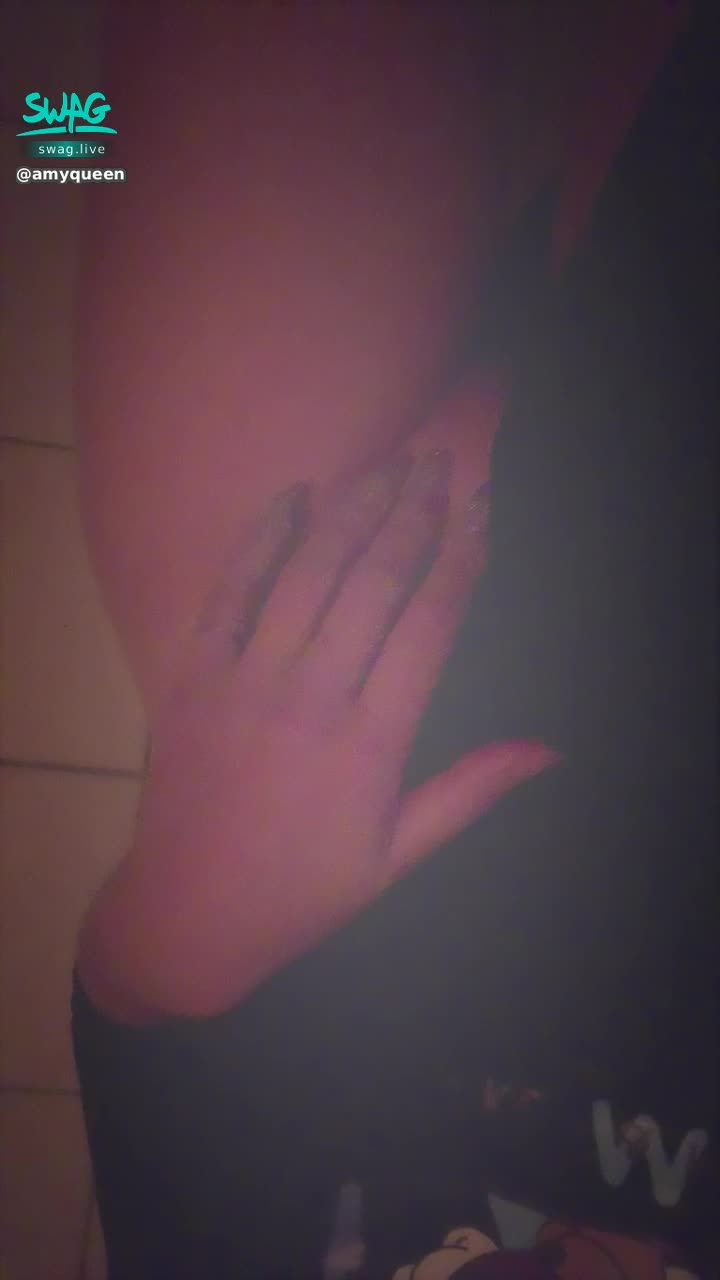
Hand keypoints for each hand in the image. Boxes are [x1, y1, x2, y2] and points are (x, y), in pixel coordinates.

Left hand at [82, 373, 557, 1019]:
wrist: (188, 913)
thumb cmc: (304, 890)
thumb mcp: (400, 854)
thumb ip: (472, 790)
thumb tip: (551, 750)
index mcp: (369, 743)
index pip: (428, 625)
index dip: (459, 558)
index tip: (480, 508)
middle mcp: (310, 698)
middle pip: (372, 580)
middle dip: (413, 511)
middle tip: (439, 460)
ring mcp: (244, 681)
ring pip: (307, 572)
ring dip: (351, 510)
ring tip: (387, 465)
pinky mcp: (192, 678)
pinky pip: (229, 592)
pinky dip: (261, 538)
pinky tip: (292, 495)